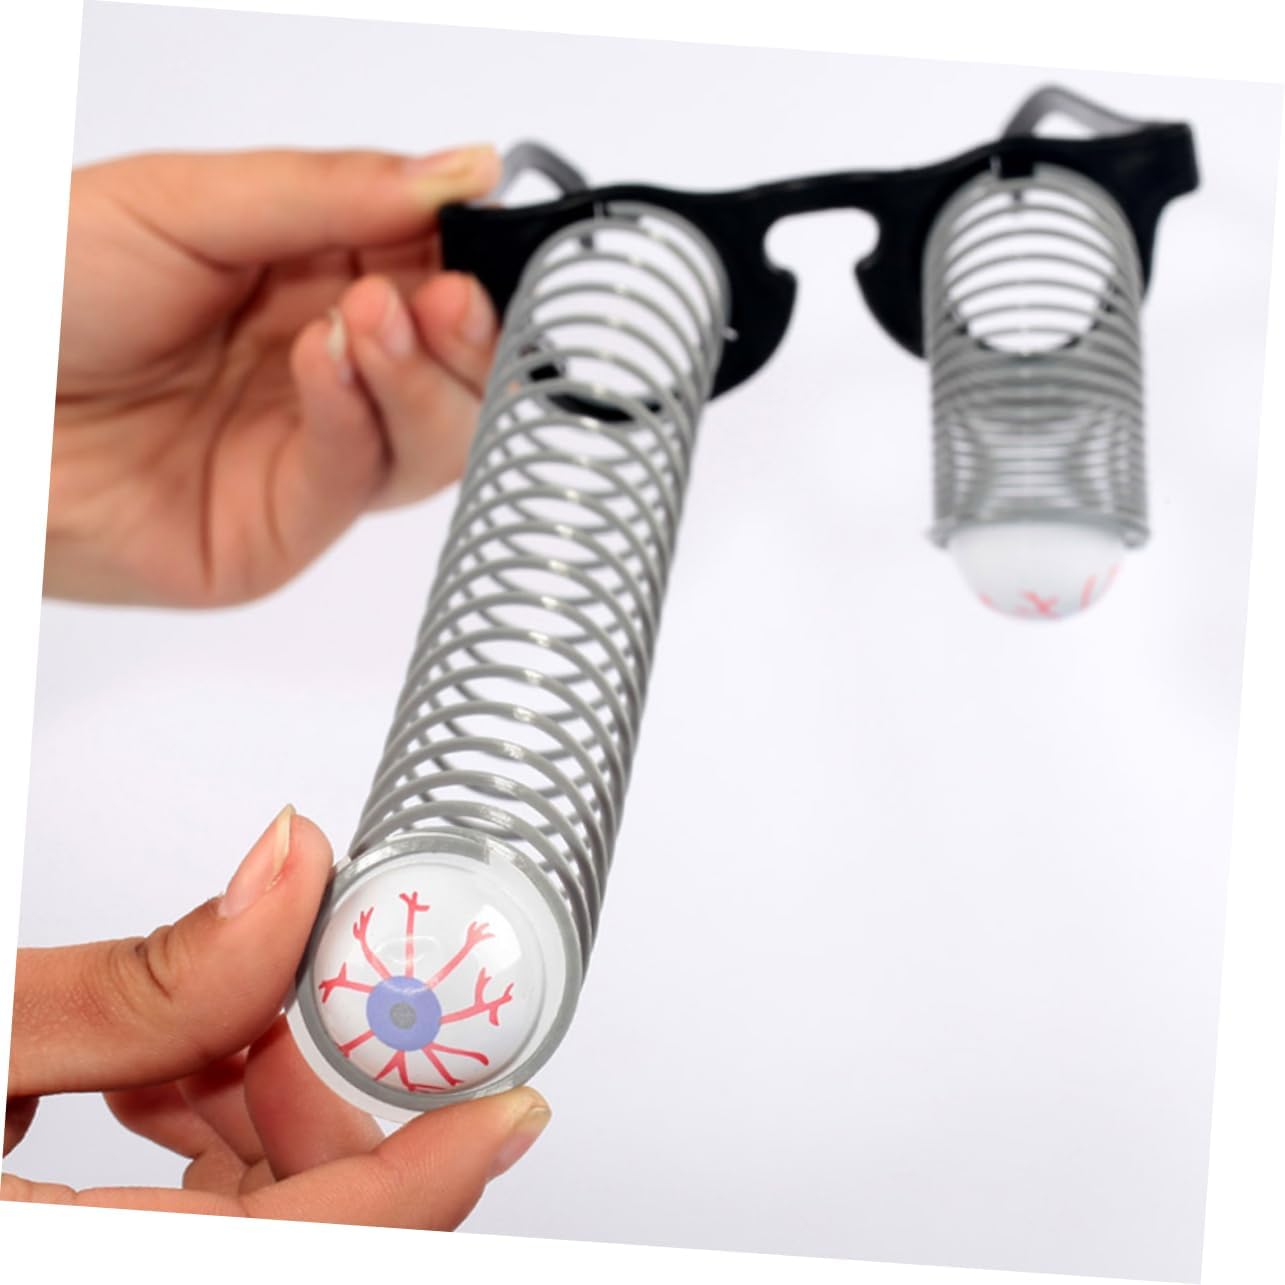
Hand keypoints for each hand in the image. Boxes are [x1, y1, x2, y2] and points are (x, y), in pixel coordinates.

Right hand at [2, 808, 550, 1223]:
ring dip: (259, 1112)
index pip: (306, 1254)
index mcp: (66, 1268)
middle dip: (324, 1113)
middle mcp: (87, 1282)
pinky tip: (167, 1067)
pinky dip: (205, 1130)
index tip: (513, 1110)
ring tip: (217, 1023)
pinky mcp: (79, 1243)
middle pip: (300, 1236)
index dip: (431, 1182)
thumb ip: (140, 979)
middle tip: (304, 1011)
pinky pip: (191, 1215)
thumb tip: (292, 874)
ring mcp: (87, 1264)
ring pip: (249, 1222)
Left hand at [48, 145, 502, 605]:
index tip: (485, 238)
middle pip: (458, 377)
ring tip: (371, 317)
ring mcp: (312, 455)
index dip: (475, 265)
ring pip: (435, 441)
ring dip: (421, 376)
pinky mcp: (283, 528)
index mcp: (315, 286)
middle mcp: (328, 375)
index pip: (437, 281)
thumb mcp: (186, 203)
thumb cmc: (46, 291)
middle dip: (467, 335)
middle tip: (445, 295)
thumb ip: (332, 193)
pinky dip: (357, 419)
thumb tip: (468, 169)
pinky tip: (322, 363)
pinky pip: (358, 482)